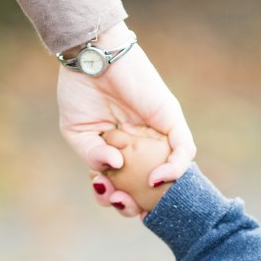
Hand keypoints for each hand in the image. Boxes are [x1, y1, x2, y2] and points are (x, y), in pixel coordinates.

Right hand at [58, 22, 194, 215]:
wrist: (91, 56)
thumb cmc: (79, 89)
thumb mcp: (77, 132)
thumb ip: (93, 157)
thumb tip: (116, 169)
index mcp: (118, 152)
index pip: (125, 185)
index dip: (119, 200)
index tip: (109, 200)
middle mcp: (141, 147)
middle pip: (148, 187)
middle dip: (135, 204)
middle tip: (121, 203)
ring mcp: (158, 135)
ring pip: (169, 175)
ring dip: (155, 195)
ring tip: (133, 199)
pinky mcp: (171, 120)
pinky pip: (184, 150)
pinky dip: (174, 169)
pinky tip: (154, 179)